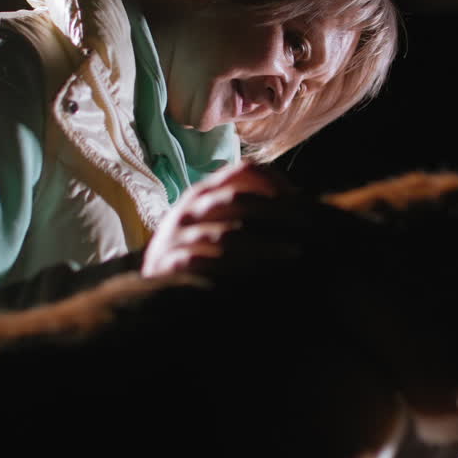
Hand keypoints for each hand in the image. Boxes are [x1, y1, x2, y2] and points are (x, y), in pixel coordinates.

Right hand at [141, 161, 295, 277]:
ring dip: (264, 245)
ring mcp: (176, 239)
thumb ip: (242, 208)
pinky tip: (259, 277)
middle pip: (236, 198)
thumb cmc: (195, 251)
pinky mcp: (170, 267)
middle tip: (307, 223)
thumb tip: (297, 200)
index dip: (273, 179)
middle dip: (275, 210)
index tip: (298, 197)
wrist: (150, 286)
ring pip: (225, 235)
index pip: (241, 172)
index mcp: (203, 194)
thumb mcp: (213, 222)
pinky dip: (234, 269)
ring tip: (294, 252)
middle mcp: (189, 211)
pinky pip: (205, 265)